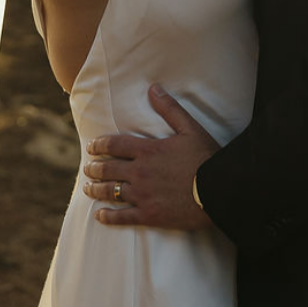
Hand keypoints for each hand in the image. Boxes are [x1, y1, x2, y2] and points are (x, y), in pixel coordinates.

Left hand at [82, 84, 218, 230]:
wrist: (220, 190)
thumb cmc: (207, 158)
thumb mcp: (190, 128)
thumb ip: (170, 109)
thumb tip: (153, 88)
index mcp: (148, 150)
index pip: (114, 145)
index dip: (99, 145)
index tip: (91, 147)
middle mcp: (140, 172)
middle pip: (108, 169)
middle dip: (94, 168)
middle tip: (87, 168)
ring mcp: (143, 195)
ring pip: (111, 192)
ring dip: (96, 189)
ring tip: (88, 188)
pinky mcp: (150, 215)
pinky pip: (122, 217)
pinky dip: (108, 217)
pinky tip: (100, 215)